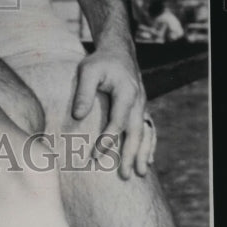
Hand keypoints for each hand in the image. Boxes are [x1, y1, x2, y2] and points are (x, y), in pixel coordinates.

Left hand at [71, 46, 152, 178]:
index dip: (107, 140)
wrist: (118, 51)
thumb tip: (77, 116)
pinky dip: (150, 144)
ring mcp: (143, 105)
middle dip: (132, 154)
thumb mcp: (87, 70)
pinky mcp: (142, 107)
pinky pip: (149, 128)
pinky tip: (149, 158)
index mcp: (126, 92)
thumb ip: (83, 92)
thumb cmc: (100, 61)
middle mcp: (139, 101)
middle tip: (127, 175)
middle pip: (136, 132)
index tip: (96, 155)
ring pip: (146, 132)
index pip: (117, 122)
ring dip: (144, 153)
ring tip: (142, 172)